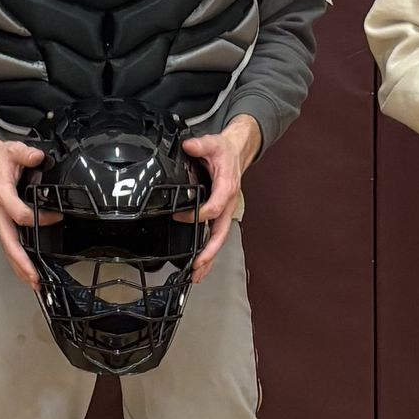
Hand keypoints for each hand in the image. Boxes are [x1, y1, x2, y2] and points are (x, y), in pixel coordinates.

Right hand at [0, 126, 48, 286]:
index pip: (19, 214)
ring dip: (19, 266)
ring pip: (8, 248)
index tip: (56, 217)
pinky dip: (17, 260)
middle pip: (9, 242)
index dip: (38, 219)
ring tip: (33, 282)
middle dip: (21, 261)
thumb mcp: (12, 150)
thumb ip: (26, 153)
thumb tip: (37, 156)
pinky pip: (9, 244)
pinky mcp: (2, 223)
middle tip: (34, 277)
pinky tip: (27, 271)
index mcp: (1, 195)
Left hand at [181, 113, 261, 282]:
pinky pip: (215, 235)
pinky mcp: (220, 214)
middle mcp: (227, 203)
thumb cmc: (225, 151)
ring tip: (198, 275)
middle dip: (210, 251)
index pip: (214, 207)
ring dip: (210, 258)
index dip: (198, 214)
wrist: (237, 152)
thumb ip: (201, 145)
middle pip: (221, 232)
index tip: (181, 216)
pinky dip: (209, 252)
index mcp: (226, 188)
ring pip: (219, 239)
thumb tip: (189, 146)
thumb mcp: (213, 143)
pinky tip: (200, 265)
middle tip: (198, 265)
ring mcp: (224, 211)